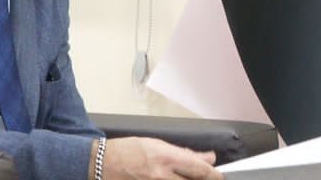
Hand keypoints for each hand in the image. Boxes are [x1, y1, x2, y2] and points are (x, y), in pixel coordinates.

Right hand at [99, 137, 222, 179]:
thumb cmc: (127, 151)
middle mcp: (162, 176)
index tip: (218, 175)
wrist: (101, 164)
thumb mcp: (157, 144)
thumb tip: (206, 158)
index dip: (214, 175)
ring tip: (186, 177)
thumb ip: (184, 153)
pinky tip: (172, 179)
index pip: (201, 170)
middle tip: (207, 177)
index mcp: (167, 159)